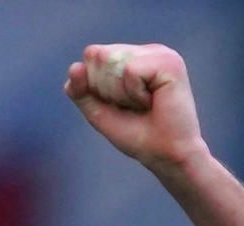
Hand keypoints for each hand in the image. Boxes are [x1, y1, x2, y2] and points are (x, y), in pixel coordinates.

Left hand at [64, 44, 207, 174]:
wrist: (166, 156)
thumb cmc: (137, 136)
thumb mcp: (99, 112)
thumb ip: (81, 91)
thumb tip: (74, 67)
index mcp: (131, 57)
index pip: (92, 55)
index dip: (97, 86)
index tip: (122, 105)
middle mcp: (145, 51)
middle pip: (99, 55)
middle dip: (107, 89)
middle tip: (134, 107)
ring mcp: (159, 53)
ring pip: (112, 61)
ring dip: (122, 93)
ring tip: (144, 105)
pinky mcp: (169, 62)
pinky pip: (130, 71)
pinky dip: (134, 93)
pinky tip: (153, 102)